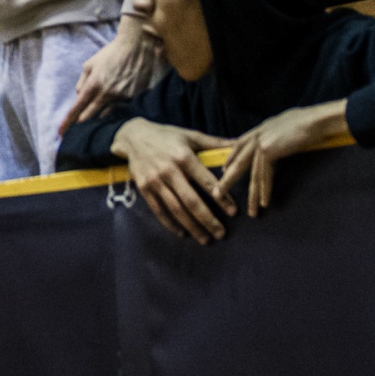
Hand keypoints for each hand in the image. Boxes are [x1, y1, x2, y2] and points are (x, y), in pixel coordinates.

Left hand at [59, 17, 160, 131]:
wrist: (137, 47)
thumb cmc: (111, 54)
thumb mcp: (90, 64)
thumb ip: (82, 82)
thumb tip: (79, 97)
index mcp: (94, 84)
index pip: (77, 108)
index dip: (68, 121)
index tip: (60, 132)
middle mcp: (107, 93)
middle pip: (90, 116)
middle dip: (82, 122)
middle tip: (76, 128)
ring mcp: (122, 97)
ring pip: (107, 115)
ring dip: (99, 118)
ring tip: (95, 119)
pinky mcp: (134, 98)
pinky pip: (121, 110)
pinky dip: (115, 110)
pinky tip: (114, 108)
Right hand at [112, 118, 233, 242]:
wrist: (133, 136)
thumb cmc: (167, 136)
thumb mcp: (191, 136)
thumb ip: (215, 143)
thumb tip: (241, 144)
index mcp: (184, 157)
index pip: (207, 182)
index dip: (221, 198)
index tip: (233, 213)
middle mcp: (169, 170)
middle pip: (191, 201)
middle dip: (208, 220)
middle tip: (221, 234)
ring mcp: (155, 181)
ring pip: (176, 209)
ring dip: (192, 226)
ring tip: (205, 239)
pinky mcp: (144, 188)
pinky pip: (158, 210)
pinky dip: (170, 224)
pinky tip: (182, 233)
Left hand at [217, 100, 348, 216]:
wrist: (316, 120)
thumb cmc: (309, 122)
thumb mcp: (286, 126)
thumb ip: (276, 134)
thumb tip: (279, 139)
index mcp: (260, 130)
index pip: (239, 145)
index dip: (231, 159)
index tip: (224, 170)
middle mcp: (256, 136)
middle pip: (238, 162)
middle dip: (228, 180)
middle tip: (218, 194)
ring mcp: (260, 143)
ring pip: (252, 174)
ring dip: (252, 195)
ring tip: (251, 211)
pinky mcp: (268, 150)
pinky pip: (265, 175)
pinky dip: (265, 191)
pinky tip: (264, 203)